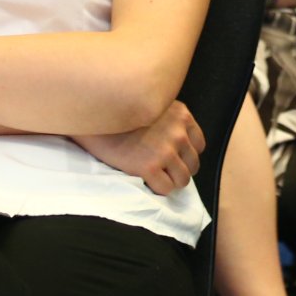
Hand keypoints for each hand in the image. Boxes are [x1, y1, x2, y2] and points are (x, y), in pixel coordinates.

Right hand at [74, 101, 205, 195]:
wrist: (96, 116)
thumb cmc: (122, 112)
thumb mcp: (155, 106)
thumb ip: (171, 121)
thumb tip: (179, 144)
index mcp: (182, 115)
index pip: (198, 145)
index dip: (186, 154)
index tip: (174, 158)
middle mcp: (178, 133)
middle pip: (193, 164)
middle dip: (180, 169)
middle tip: (164, 171)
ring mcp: (165, 151)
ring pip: (183, 179)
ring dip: (171, 181)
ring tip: (156, 178)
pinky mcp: (149, 167)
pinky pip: (165, 188)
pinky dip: (158, 189)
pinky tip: (147, 181)